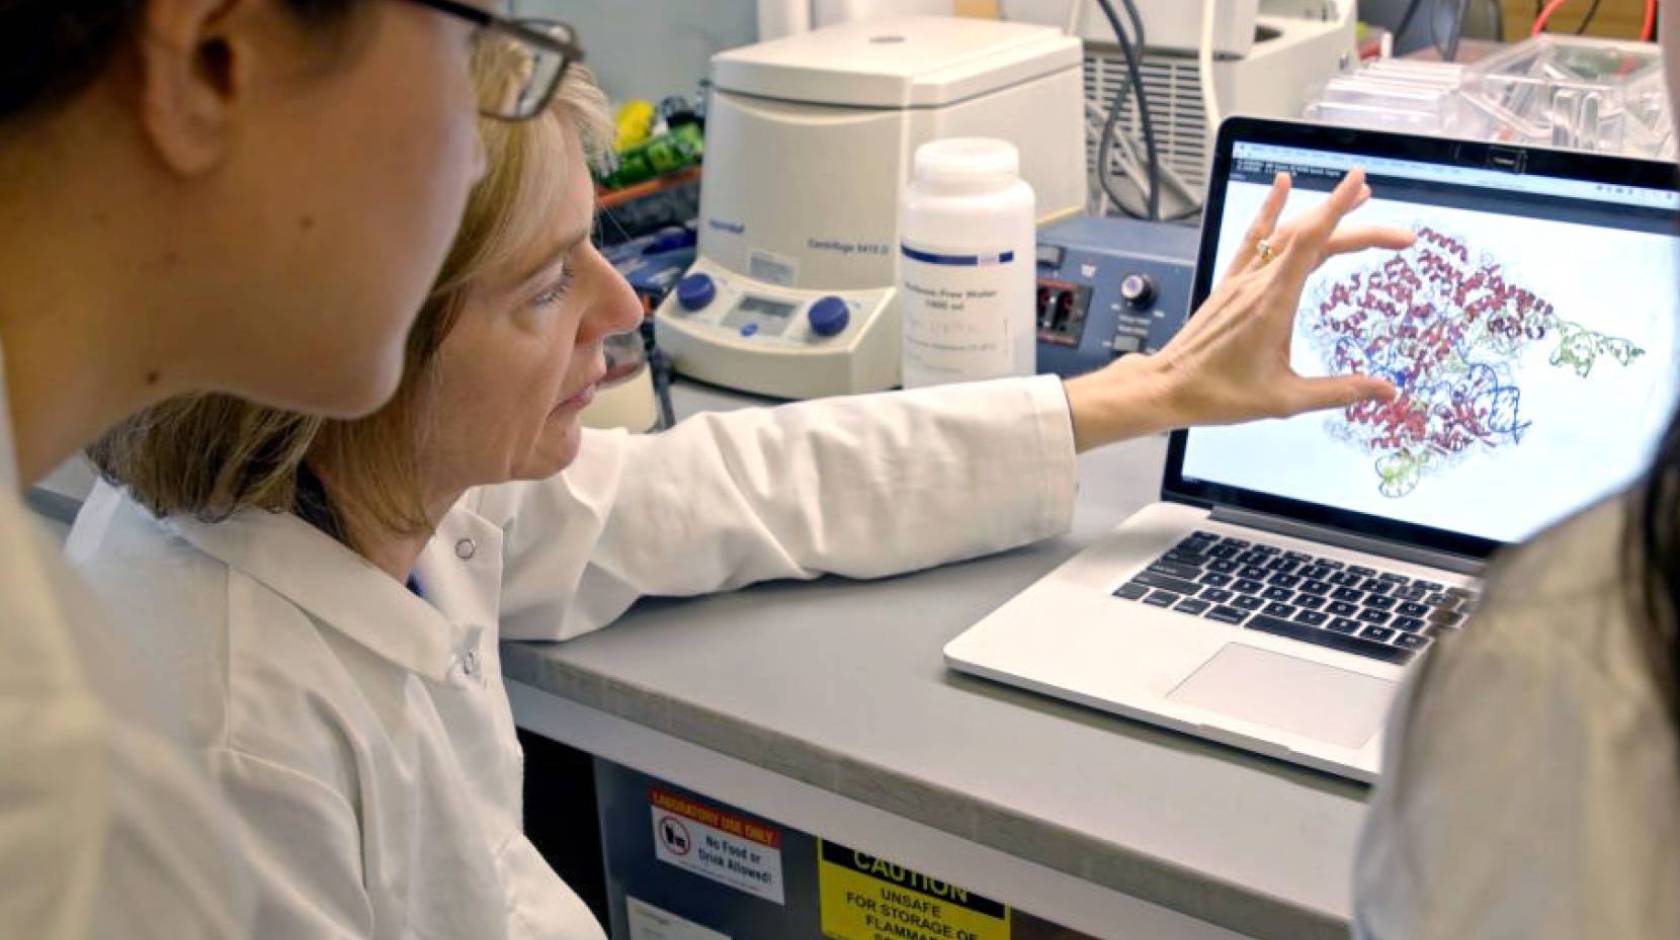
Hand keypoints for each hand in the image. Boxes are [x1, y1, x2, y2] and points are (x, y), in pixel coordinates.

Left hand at [1064, 169, 1411, 451]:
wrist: (1168, 388)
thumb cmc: (1220, 395)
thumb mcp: (1284, 400)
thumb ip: (1338, 391)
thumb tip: (1388, 390)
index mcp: (1273, 303)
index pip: (1311, 242)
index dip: (1339, 210)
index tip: (1362, 184)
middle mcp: (1257, 283)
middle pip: (1310, 237)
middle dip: (1357, 228)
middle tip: (1400, 237)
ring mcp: (1241, 280)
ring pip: (1284, 233)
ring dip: (1322, 212)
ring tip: (1358, 197)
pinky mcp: (1229, 284)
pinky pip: (1253, 238)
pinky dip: (1270, 209)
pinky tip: (1282, 184)